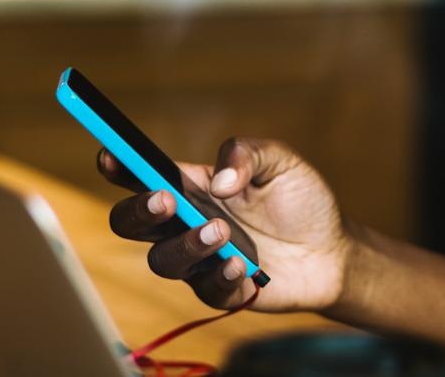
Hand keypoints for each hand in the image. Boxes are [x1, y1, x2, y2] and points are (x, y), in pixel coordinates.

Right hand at [99, 138, 350, 312]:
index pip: (142, 176)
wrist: (333, 249)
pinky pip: (203, 289)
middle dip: (138, 211)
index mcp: (191, 186)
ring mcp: (200, 259)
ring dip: (186, 244)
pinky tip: (243, 264)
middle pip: (130, 223)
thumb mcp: (280, 162)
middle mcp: (185, 223)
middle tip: (166, 200)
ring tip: (221, 231)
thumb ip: (247, 154)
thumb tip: (219, 180)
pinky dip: (219, 275)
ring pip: (162, 260)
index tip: (110, 156)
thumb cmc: (300, 200)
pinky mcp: (220, 289)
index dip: (119, 166)